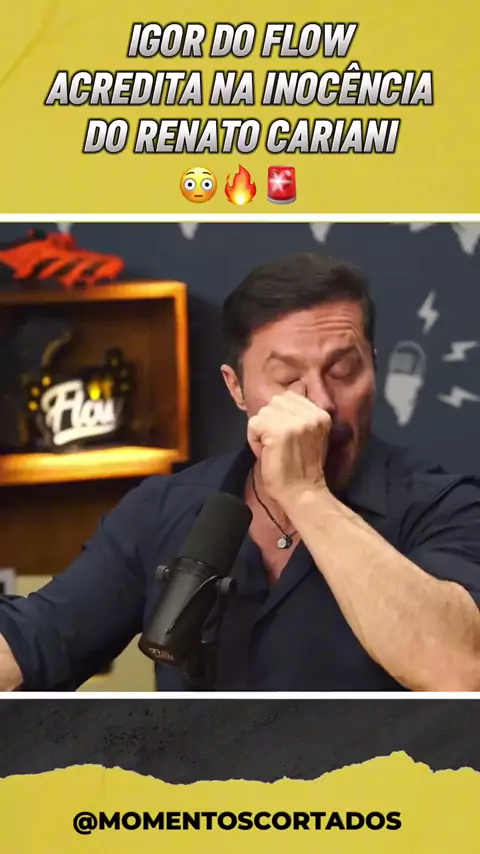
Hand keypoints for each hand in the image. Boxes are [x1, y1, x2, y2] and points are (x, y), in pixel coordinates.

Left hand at [247, 391, 331, 510]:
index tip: (287, 436)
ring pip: (264, 412)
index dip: (282, 415)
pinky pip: (254, 424)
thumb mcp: (310, 434)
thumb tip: (292, 389)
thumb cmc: (303, 468)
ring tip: (273, 448)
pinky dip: (254, 439)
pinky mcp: (279, 431)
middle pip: (275, 402)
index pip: (290, 396)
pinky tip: (266, 452)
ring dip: (262, 430)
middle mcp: (311, 414)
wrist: (303, 493)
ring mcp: (295, 421)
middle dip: (271, 421)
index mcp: (321, 413)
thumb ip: (301, 414)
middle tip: (278, 443)